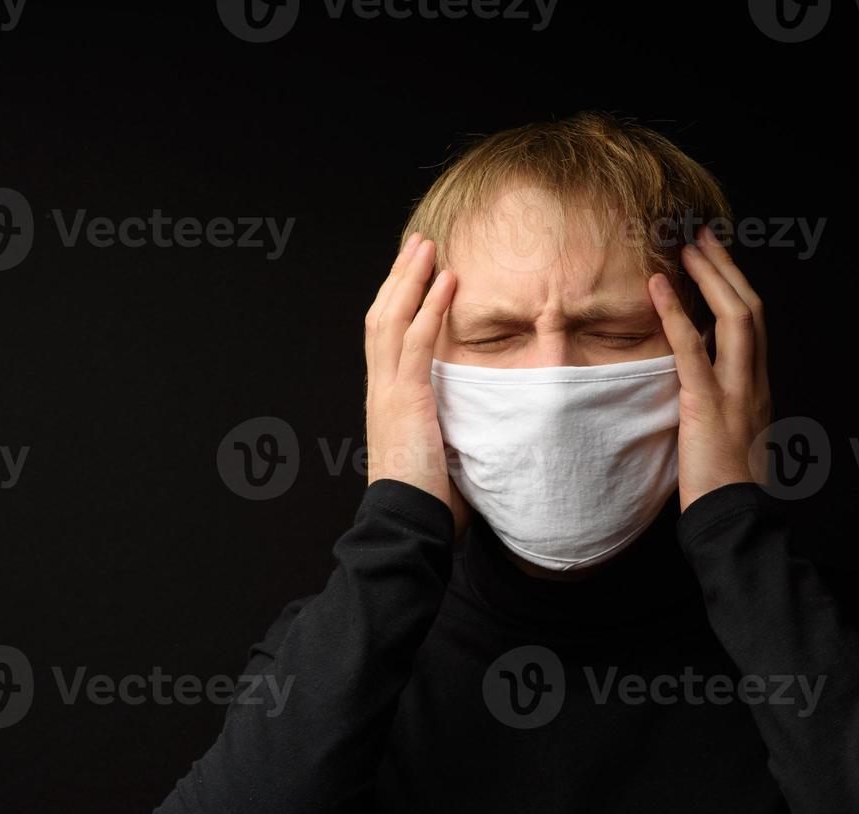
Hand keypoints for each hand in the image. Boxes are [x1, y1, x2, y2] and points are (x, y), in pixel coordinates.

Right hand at [364, 234, 470, 536]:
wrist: (407, 524)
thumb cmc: (427, 503)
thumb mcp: (441, 456)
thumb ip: (451, 433)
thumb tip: (478, 430)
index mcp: (387, 402)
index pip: (386, 339)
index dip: (398, 303)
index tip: (414, 275)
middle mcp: (380, 390)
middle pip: (382, 317)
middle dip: (399, 278)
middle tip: (418, 244)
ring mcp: (388, 392)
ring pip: (392, 319)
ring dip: (411, 279)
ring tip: (428, 247)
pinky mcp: (405, 398)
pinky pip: (416, 341)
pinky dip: (431, 306)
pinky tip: (447, 281)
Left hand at [649, 225, 772, 511]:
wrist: (733, 521)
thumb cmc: (724, 489)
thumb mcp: (728, 438)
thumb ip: (717, 407)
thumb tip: (692, 390)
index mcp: (759, 389)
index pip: (754, 326)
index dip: (735, 289)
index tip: (716, 262)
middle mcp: (756, 383)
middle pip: (751, 309)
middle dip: (727, 268)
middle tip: (701, 237)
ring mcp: (738, 392)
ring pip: (736, 318)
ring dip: (711, 276)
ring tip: (686, 247)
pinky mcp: (710, 406)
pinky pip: (693, 351)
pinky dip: (675, 314)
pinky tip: (658, 287)